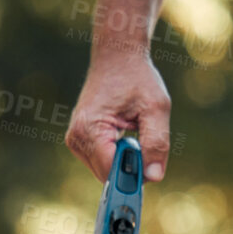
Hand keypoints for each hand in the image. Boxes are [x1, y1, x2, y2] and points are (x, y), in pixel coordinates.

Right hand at [66, 50, 171, 183]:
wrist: (117, 56)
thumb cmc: (137, 77)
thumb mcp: (156, 107)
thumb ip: (157, 143)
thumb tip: (154, 177)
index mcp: (89, 128)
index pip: (111, 170)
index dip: (133, 175)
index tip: (150, 169)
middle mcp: (76, 137)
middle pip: (107, 175)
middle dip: (129, 167)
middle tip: (142, 139)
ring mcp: (75, 141)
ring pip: (104, 172)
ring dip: (123, 161)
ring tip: (130, 132)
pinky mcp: (79, 141)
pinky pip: (101, 163)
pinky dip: (116, 156)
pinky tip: (122, 134)